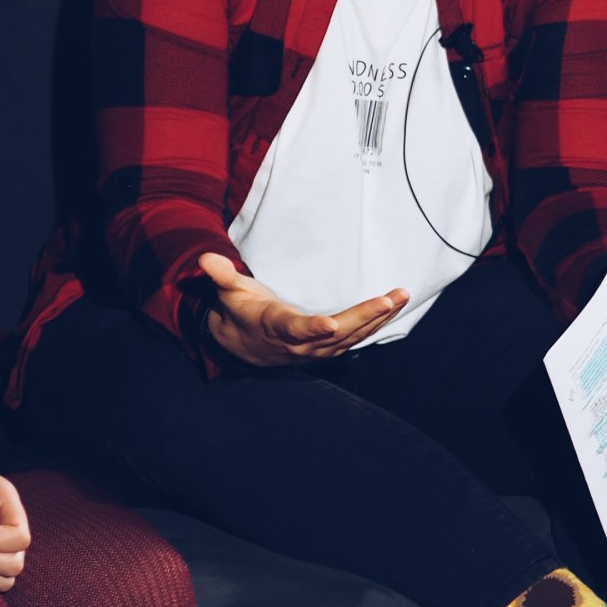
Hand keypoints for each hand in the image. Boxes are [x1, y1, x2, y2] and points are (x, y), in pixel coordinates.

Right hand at [197, 253, 406, 367]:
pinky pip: (357, 338)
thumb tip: (206, 258)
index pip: (294, 329)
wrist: (243, 346)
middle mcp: (299, 343)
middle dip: (365, 317)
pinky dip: (377, 324)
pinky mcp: (328, 348)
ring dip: (378, 319)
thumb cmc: (239, 311)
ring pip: (352, 337)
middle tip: (391, 298)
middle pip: (336, 334)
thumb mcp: (228, 292)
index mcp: (274, 327)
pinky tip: (395, 308)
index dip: (312, 330)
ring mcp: (316, 349)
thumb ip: (222, 275)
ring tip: (400, 296)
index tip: (330, 326)